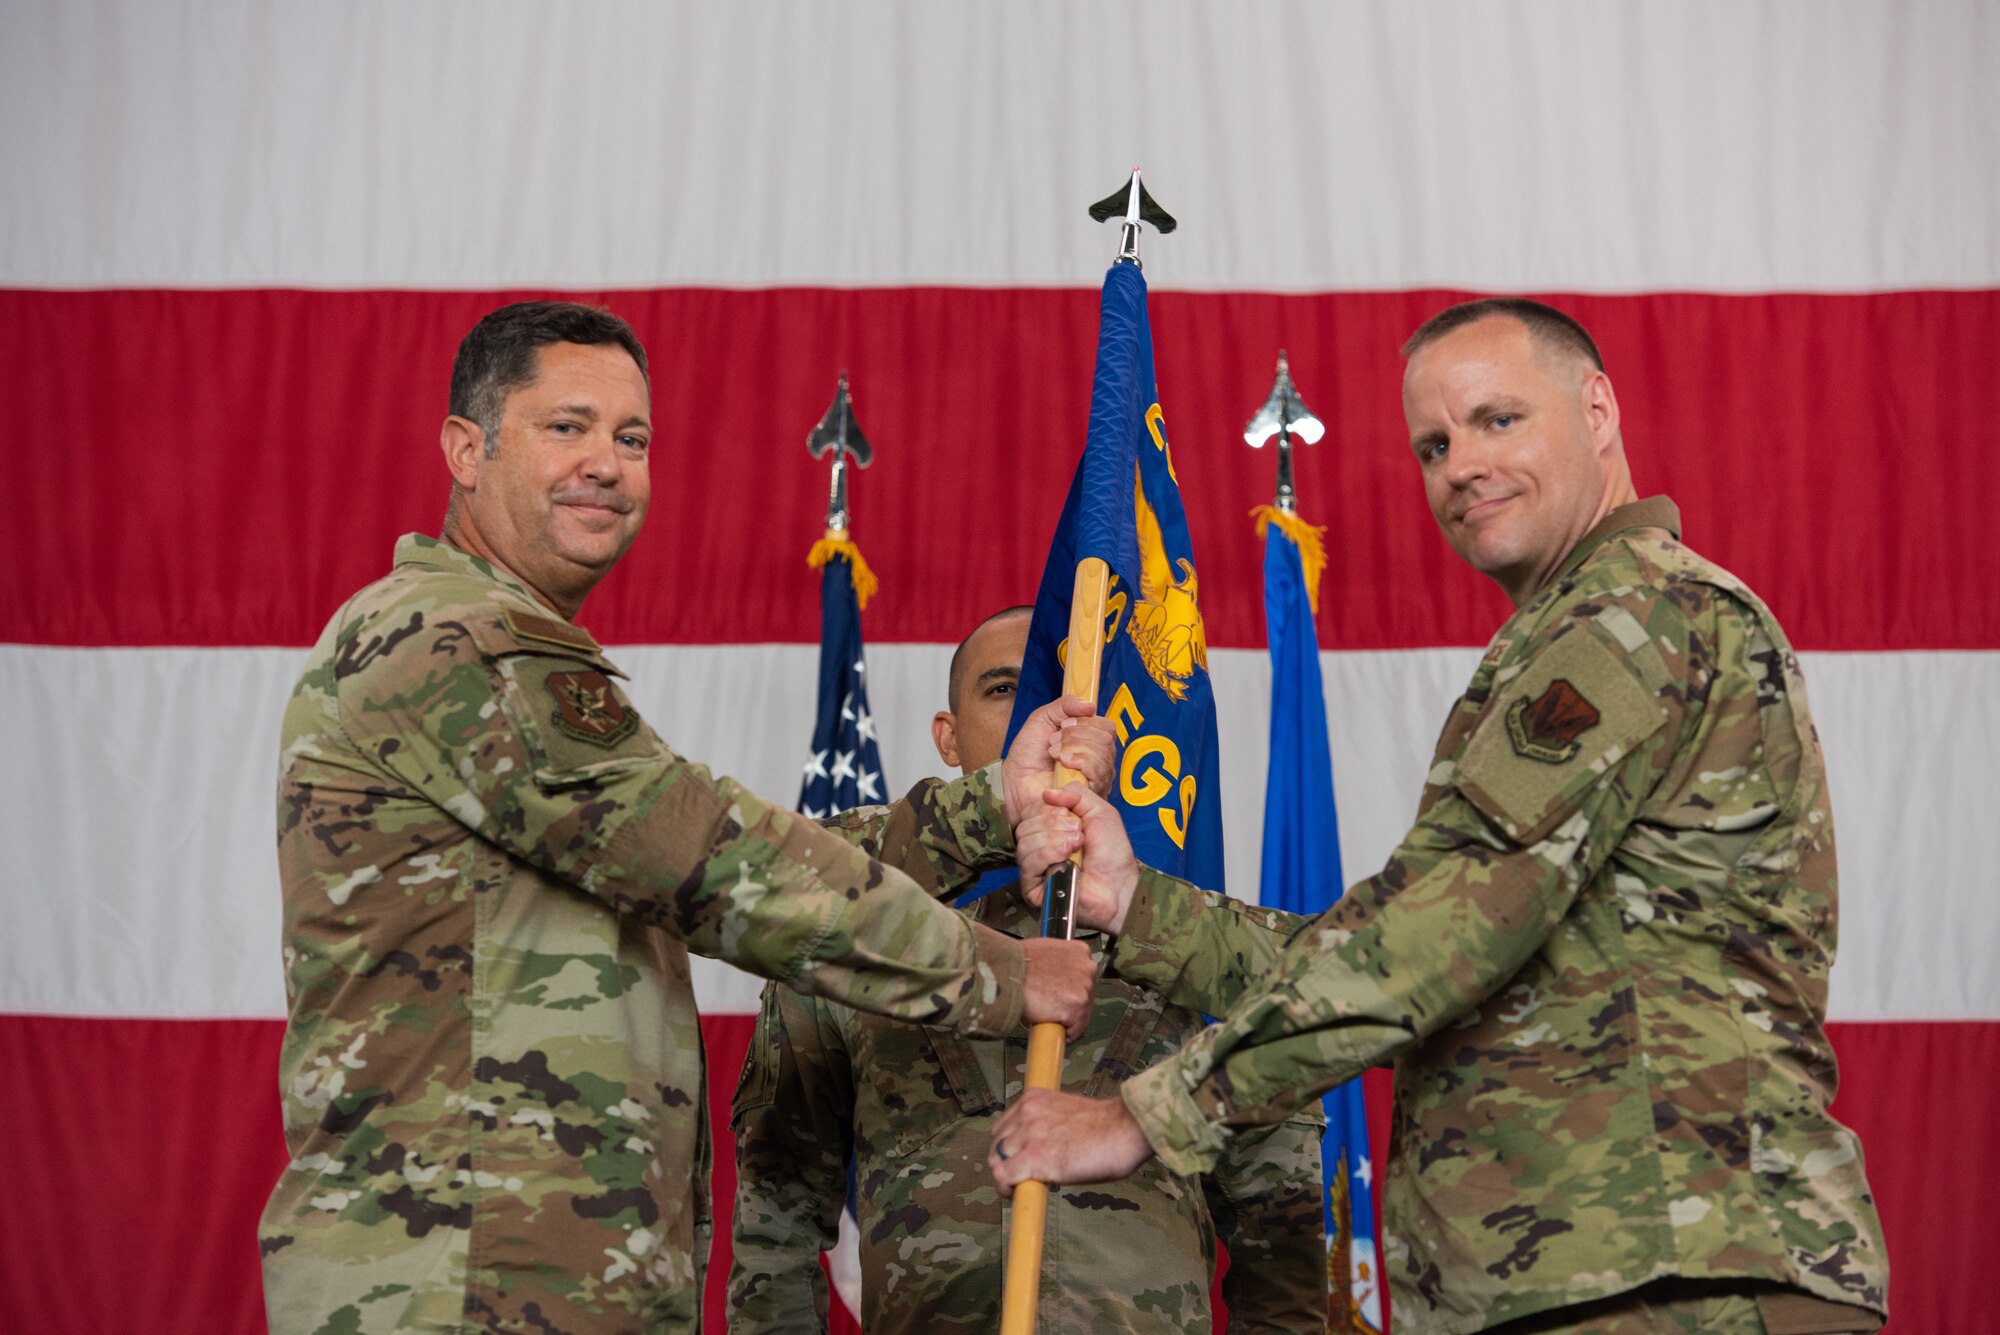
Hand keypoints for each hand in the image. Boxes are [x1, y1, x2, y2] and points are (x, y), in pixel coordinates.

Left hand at [988, 1089, 1154, 1192]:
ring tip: (1016, 1187)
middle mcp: (1027, 1113)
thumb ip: (1048, 1125)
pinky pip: (1004, 1175)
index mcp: (1034, 1099)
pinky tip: (1013, 1194)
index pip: (1004, 1125)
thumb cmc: (1107, 1126)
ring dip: (1004, 1176)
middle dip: (1003, 1161)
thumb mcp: (1067, 1113)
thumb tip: (1042, 1149)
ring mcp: (1029, 1135)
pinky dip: (1004, 1187)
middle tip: (1015, 1176)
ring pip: (996, 1160)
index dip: (1007, 1146)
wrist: (1124, 1129)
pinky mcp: (1035, 1158)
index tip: (1014, 1158)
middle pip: (996, 1143)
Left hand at [1002, 695, 1117, 826]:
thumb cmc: (1028, 754)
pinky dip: (1080, 761)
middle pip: (1106, 739)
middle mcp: (1099, 760)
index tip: (1064, 724)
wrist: (1015, 780)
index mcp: (1091, 742)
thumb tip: (1090, 706)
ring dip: (1074, 747)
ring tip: (1054, 754)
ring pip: (1103, 754)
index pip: (1108, 727)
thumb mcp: (1043, 718)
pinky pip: (1098, 772)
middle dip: (1076, 735)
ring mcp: (1098, 779)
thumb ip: (1065, 705)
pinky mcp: (1093, 794)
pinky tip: (1063, 763)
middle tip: (1054, 741)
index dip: (1087, 722)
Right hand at [1015, 784, 1138, 935]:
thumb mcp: (1100, 812)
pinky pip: (1028, 863)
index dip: (1048, 809)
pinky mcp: (1033, 887)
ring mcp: (1034, 868)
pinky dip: (1047, 854)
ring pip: (1024, 842)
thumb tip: (1047, 793)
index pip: (1031, 812)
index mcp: (1050, 830)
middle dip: (1054, 824)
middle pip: (1026, 826)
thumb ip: (1077, 794)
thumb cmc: (1112, 853)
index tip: (1071, 816)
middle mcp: (1039, 848)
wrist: (1118, 884)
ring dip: (1053, 839)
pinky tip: (1066, 856)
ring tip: (1076, 845)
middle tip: (1079, 834)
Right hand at [1019, 937, 1094, 1042]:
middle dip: (1069, 1005)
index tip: (1061, 997)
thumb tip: (1053, 974)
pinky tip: (1051, 1030)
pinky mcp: (1077, 1009)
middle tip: (1050, 1008)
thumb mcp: (1043, 949)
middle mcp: (1087, 968)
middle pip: (1085, 997)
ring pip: (1082, 1015)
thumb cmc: (1017, 961)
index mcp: (1080, 952)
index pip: (1083, 978)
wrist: (1007, 972)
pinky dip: (1064, 1036)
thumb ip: (1056, 962)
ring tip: (1048, 1019)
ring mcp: (1084, 990)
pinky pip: (1075, 1031)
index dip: (1070, 990)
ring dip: (1067, 1020)